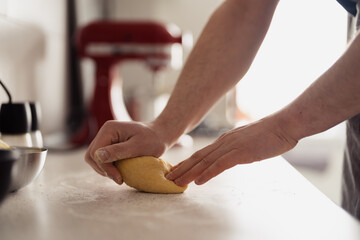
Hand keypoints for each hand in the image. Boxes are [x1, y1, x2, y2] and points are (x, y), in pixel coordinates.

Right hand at [85, 120, 167, 184]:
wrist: (161, 135)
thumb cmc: (153, 140)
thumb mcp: (137, 147)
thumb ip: (118, 151)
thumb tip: (98, 156)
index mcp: (109, 129)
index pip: (96, 152)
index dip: (105, 167)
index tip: (119, 178)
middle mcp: (105, 132)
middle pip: (92, 156)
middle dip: (103, 169)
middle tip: (119, 178)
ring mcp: (107, 138)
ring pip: (94, 159)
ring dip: (105, 169)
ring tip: (120, 175)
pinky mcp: (110, 145)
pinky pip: (102, 159)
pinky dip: (108, 167)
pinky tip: (120, 171)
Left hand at [166, 116, 297, 185]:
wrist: (283, 125)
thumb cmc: (269, 134)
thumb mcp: (247, 142)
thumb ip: (237, 149)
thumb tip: (232, 156)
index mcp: (225, 140)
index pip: (202, 154)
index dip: (187, 163)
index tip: (176, 171)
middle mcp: (224, 143)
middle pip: (198, 158)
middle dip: (182, 169)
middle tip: (167, 179)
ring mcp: (231, 147)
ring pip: (205, 162)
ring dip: (189, 173)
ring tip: (176, 183)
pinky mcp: (240, 153)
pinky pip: (220, 165)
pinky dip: (207, 174)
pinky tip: (198, 181)